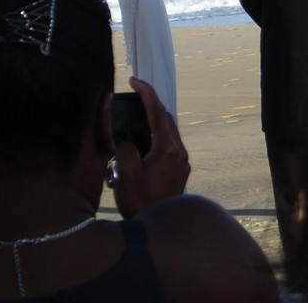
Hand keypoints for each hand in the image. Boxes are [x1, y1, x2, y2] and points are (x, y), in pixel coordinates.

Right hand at [112, 76, 189, 217]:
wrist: (159, 227)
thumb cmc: (140, 201)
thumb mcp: (125, 173)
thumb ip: (126, 149)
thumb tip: (129, 143)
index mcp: (168, 148)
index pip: (157, 112)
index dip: (146, 93)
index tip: (135, 80)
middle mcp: (180, 152)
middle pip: (166, 119)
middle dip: (151, 104)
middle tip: (134, 96)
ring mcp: (182, 162)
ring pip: (169, 132)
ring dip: (154, 121)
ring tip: (136, 116)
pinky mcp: (179, 171)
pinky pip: (169, 145)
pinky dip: (156, 136)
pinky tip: (143, 141)